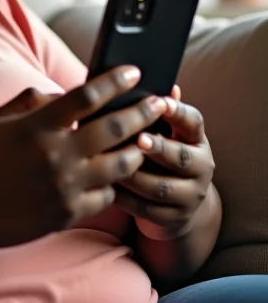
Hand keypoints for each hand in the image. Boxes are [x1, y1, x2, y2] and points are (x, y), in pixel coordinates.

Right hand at [0, 66, 168, 251]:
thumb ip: (33, 100)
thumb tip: (65, 94)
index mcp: (36, 127)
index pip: (86, 97)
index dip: (114, 82)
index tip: (134, 73)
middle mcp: (55, 155)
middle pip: (112, 129)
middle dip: (141, 112)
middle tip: (160, 103)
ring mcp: (65, 187)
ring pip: (120, 165)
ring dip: (136, 149)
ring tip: (145, 139)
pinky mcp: (69, 213)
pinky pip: (106, 194)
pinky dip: (112, 182)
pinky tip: (113, 174)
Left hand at [115, 86, 214, 239]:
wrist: (177, 206)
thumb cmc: (160, 156)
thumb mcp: (163, 132)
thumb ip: (155, 112)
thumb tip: (158, 83)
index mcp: (196, 140)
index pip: (194, 122)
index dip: (178, 112)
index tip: (161, 101)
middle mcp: (199, 168)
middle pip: (181, 157)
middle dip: (159, 148)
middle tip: (138, 137)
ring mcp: (188, 196)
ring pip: (160, 186)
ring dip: (134, 174)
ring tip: (110, 162)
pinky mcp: (171, 218)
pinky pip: (144, 209)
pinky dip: (123, 197)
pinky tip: (103, 185)